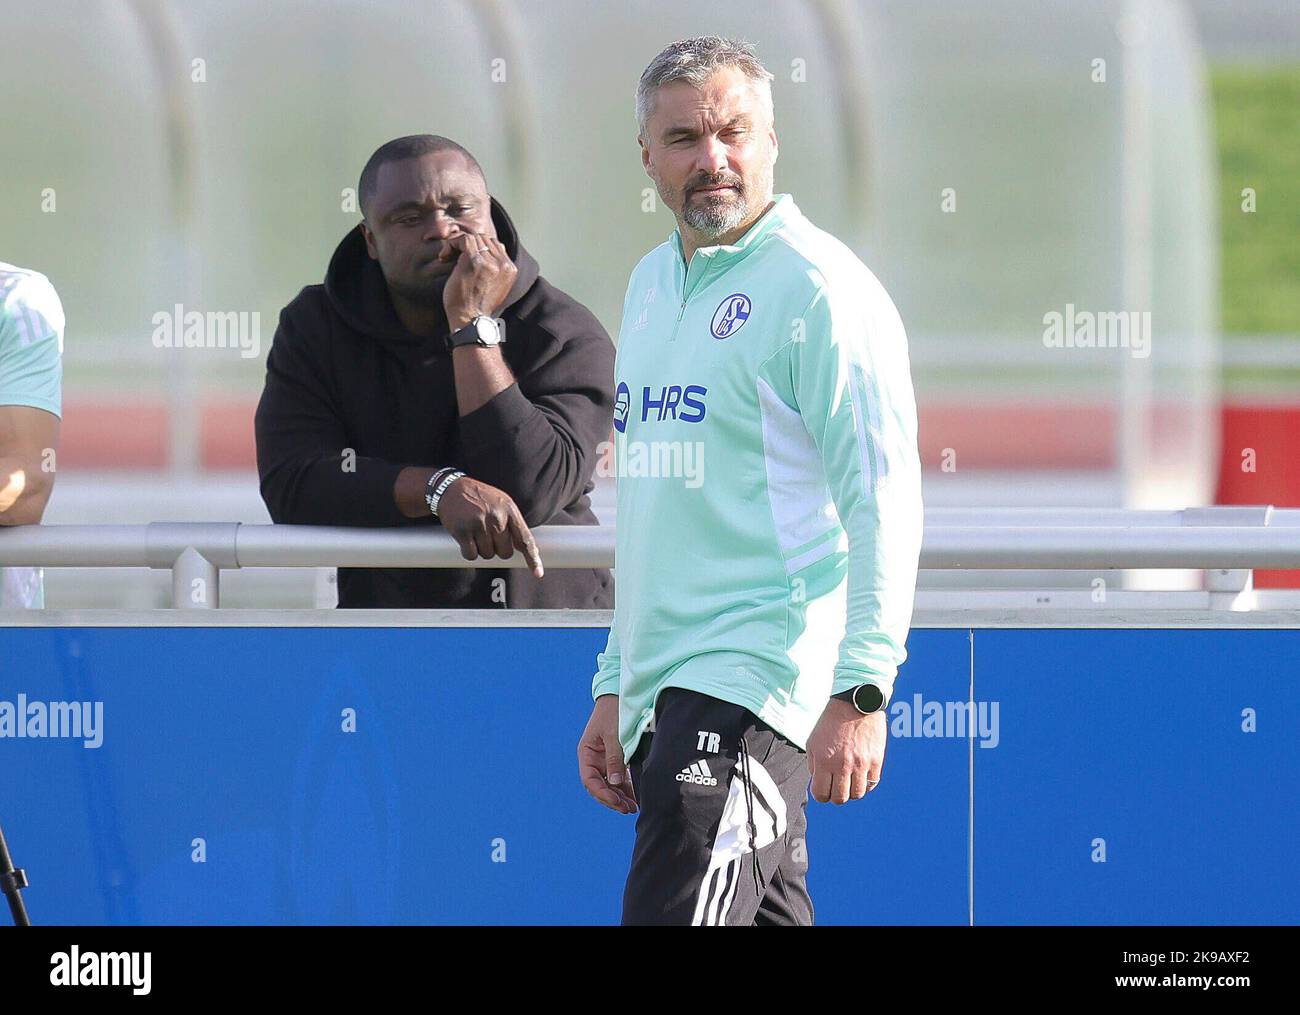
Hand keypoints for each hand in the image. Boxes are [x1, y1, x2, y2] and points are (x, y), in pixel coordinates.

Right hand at [436, 476, 543, 577]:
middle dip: (497, 549)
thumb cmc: (479, 498)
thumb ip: (513, 523)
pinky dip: (469, 552)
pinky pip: (471, 555)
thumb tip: (523, 548)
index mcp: (509, 510)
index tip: (538, 573)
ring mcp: (479, 524)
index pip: (524, 539)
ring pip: (488, 555)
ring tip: (476, 532)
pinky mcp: (462, 531)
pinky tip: (466, 538)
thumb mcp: (502, 503)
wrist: (451, 489)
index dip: (532, 558)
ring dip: (482, 549)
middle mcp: (496, 517)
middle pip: (505, 552)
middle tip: (488, 535)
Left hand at [441, 233, 517, 330]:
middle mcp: (503, 264)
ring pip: (473, 238)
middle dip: (467, 245)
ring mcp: (490, 262)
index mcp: (510, 269)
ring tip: (447, 257)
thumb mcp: (493, 286)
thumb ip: (493, 268)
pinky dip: (451, 244)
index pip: (495, 245)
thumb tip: (481, 250)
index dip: (477, 248)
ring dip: (457, 245)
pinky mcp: (475, 261)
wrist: (470, 321)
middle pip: (484, 239)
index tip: (463, 259)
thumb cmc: (476, 307)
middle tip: (453, 257)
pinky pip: (463, 240)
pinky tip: (444, 257)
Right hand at [578, 694, 636, 813]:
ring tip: (632, 807)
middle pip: (599, 786)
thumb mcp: (613, 734)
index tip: (616, 801)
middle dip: (612, 799)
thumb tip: (615, 783)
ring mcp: (605, 759)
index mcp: (587, 753)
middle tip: (627, 808)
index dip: (602, 793)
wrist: (619, 695)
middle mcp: (594, 759)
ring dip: (619, 796)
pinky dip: (625, 787)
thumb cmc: (613, 711)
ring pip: (610, 784)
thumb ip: (614, 758)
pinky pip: (619, 777)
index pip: (590, 780)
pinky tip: (634, 796)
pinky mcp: (617, 758)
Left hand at [806, 697, 886, 803]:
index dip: (820, 795)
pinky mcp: (876, 761)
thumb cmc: (831, 721)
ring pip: (857, 794)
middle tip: (836, 787)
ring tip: (849, 782)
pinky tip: (861, 776)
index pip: (821, 794)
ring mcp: (861, 764)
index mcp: (824, 760)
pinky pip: (872, 784)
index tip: (823, 790)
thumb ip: (813, 764)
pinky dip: (866, 784)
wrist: (855, 703)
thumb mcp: (813, 741)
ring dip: (852, 791)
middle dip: (835, 796)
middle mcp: (842, 765)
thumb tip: (817, 782)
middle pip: (840, 798)